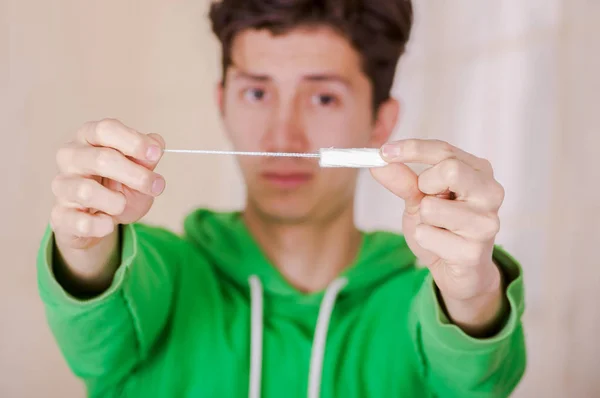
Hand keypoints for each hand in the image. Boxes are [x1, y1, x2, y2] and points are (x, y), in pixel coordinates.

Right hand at [51, 118, 165, 250]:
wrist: (98, 221)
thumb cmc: (117, 188)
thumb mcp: (139, 171)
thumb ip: (148, 158)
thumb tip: (156, 144)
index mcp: (89, 138)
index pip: (106, 129)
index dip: (133, 141)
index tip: (155, 154)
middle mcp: (70, 157)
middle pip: (101, 159)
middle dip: (136, 175)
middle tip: (157, 186)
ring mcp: (61, 185)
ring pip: (87, 191)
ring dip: (116, 202)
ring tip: (122, 204)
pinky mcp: (59, 214)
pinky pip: (81, 222)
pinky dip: (101, 225)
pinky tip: (108, 223)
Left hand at [371, 139, 505, 333]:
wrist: (458, 271)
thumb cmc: (442, 228)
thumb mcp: (419, 199)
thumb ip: (402, 180)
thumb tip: (377, 163)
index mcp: (478, 171)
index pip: (445, 150)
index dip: (412, 149)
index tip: (383, 152)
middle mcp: (490, 192)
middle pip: (450, 169)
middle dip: (425, 184)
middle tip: (425, 200)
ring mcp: (486, 222)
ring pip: (432, 207)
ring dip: (422, 218)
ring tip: (437, 227)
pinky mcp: (474, 251)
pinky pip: (428, 235)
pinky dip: (424, 240)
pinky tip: (441, 247)